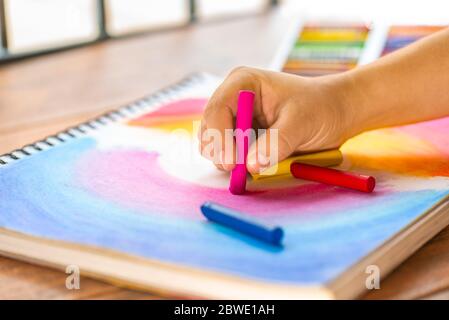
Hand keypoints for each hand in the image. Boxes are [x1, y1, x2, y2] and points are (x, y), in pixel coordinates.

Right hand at [199, 66, 356, 173]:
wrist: (334, 112)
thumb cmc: (320, 108)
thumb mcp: (300, 123)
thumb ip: (276, 143)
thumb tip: (251, 165)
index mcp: (243, 83)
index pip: (218, 109)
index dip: (220, 137)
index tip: (231, 163)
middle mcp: (233, 98)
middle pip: (209, 128)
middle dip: (220, 151)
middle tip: (238, 170)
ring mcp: (235, 117)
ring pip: (213, 143)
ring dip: (226, 159)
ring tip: (249, 167)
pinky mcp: (240, 135)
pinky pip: (226, 152)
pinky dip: (234, 163)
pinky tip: (251, 166)